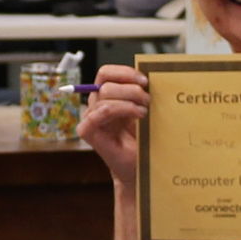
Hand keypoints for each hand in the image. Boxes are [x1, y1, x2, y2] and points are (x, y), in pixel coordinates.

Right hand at [77, 64, 151, 186]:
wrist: (141, 167)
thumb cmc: (144, 141)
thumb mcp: (146, 110)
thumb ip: (142, 93)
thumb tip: (153, 75)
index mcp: (108, 96)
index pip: (106, 73)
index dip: (124, 72)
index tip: (145, 80)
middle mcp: (97, 105)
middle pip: (106, 82)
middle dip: (132, 88)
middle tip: (149, 99)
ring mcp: (91, 118)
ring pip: (105, 94)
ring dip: (130, 99)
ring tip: (145, 110)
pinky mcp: (88, 131)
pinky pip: (99, 112)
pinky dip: (121, 109)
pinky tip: (138, 116)